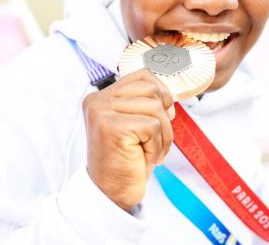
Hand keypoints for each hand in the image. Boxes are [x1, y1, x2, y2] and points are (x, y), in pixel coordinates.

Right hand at [82, 69, 174, 210]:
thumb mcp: (135, 124)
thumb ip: (145, 104)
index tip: (166, 113)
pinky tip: (143, 158)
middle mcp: (98, 101)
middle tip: (155, 140)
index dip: (161, 91)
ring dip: (162, 134)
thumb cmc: (127, 160)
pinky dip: (156, 145)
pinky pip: (152, 126)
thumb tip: (170, 95)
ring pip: (155, 107)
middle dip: (163, 116)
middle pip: (151, 89)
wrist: (112, 193)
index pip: (141, 75)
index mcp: (101, 97)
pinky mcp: (112, 127)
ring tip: (150, 151)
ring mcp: (102, 112)